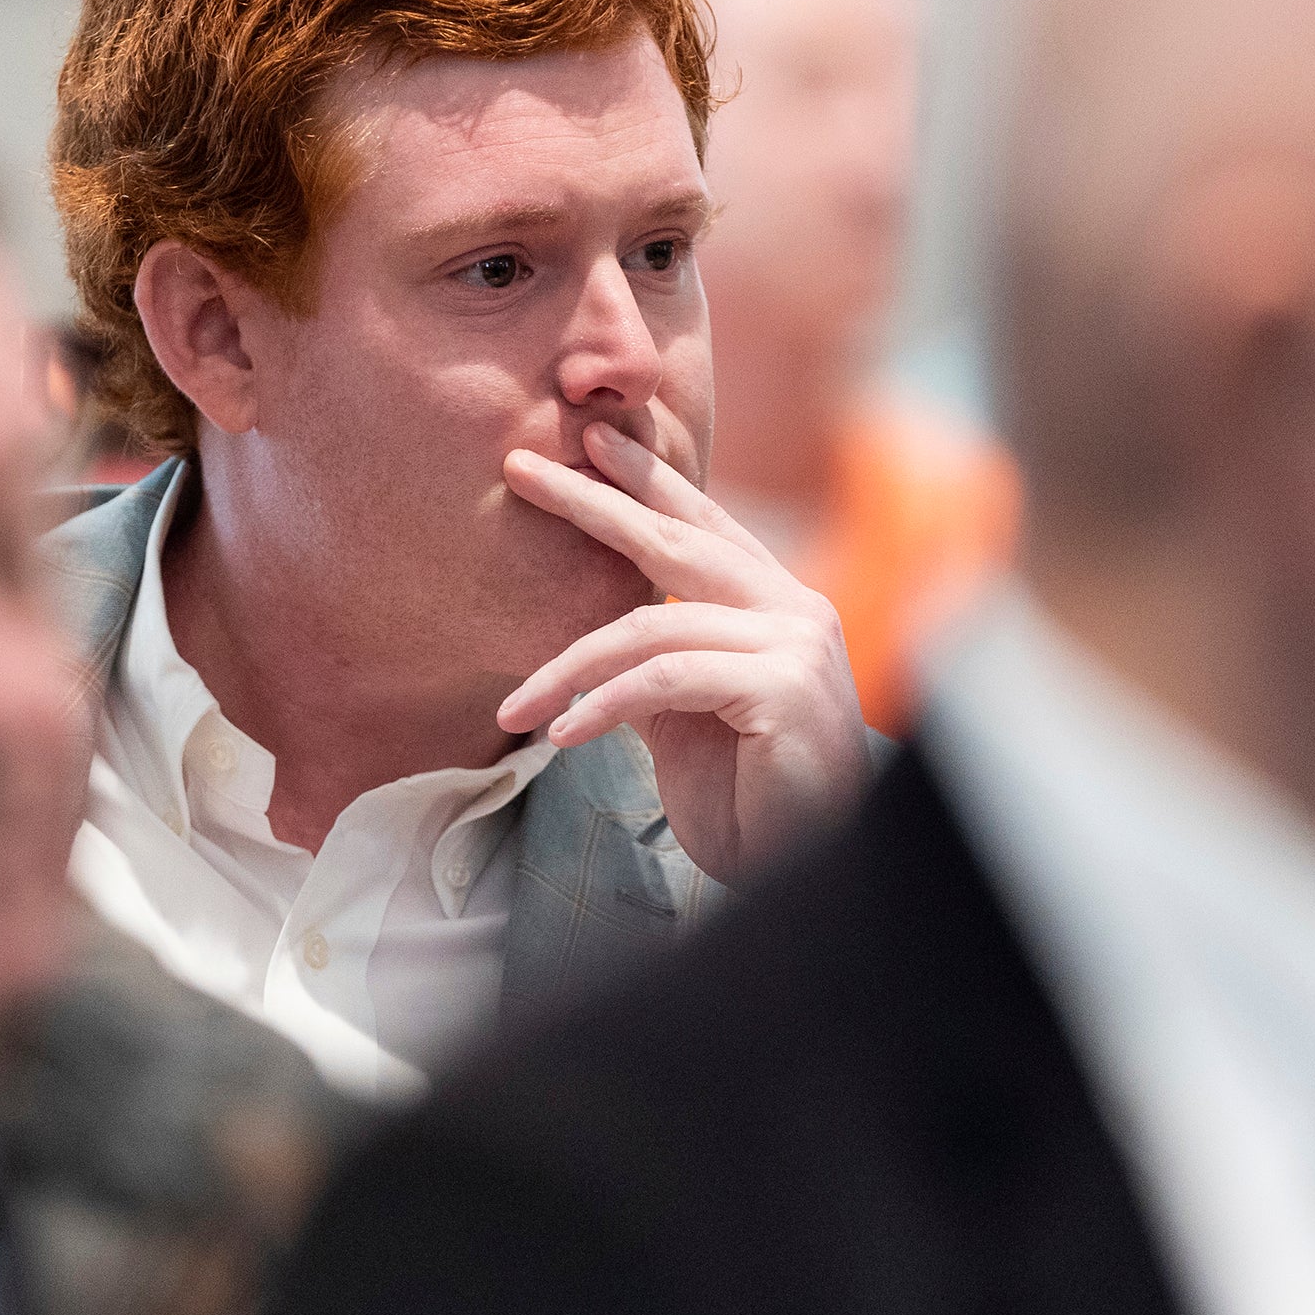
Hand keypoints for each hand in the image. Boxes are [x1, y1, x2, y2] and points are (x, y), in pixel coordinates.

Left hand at [498, 421, 870, 881]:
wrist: (800, 869)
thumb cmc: (746, 801)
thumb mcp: (684, 718)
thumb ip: (653, 662)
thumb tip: (591, 633)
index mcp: (777, 604)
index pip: (704, 525)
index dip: (647, 480)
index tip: (588, 444)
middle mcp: (795, 609)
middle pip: (677, 541)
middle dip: (594, 505)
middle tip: (525, 472)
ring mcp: (796, 643)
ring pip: (652, 626)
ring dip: (568, 668)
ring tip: (514, 711)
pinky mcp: (784, 686)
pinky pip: (665, 680)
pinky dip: (604, 705)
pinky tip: (562, 735)